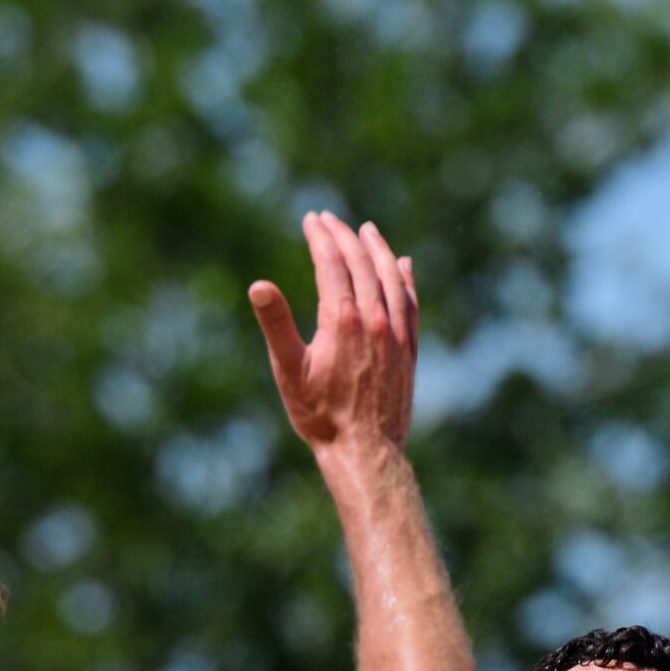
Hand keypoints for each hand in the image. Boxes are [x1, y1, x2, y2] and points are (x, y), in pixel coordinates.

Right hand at [248, 211, 419, 453]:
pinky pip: (410, 303)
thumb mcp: (289, 370)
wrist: (365, 451)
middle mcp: (374, 320)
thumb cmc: (320, 415)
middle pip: (362, 263)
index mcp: (342, 320)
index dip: (321, 237)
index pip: (332, 263)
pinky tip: (403, 266)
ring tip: (367, 230)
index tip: (311, 219)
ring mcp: (396, 334)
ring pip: (390, 278)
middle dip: (345, 236)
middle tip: (330, 219)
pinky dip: (405, 279)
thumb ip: (276, 325)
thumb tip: (259, 285)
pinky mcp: (409, 350)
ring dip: (378, 250)